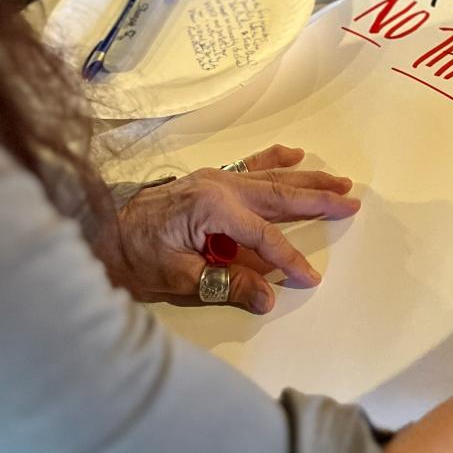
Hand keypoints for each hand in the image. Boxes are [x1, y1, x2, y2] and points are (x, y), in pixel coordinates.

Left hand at [114, 144, 359, 311]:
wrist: (100, 231)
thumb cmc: (134, 257)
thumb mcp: (178, 278)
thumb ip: (225, 284)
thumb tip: (267, 297)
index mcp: (212, 209)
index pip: (263, 237)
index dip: (289, 259)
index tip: (311, 277)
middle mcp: (219, 186)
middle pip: (279, 196)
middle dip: (318, 202)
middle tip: (351, 204)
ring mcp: (215, 178)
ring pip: (272, 179)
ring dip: (307, 181)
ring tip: (340, 182)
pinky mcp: (210, 178)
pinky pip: (250, 165)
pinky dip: (275, 158)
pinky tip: (296, 154)